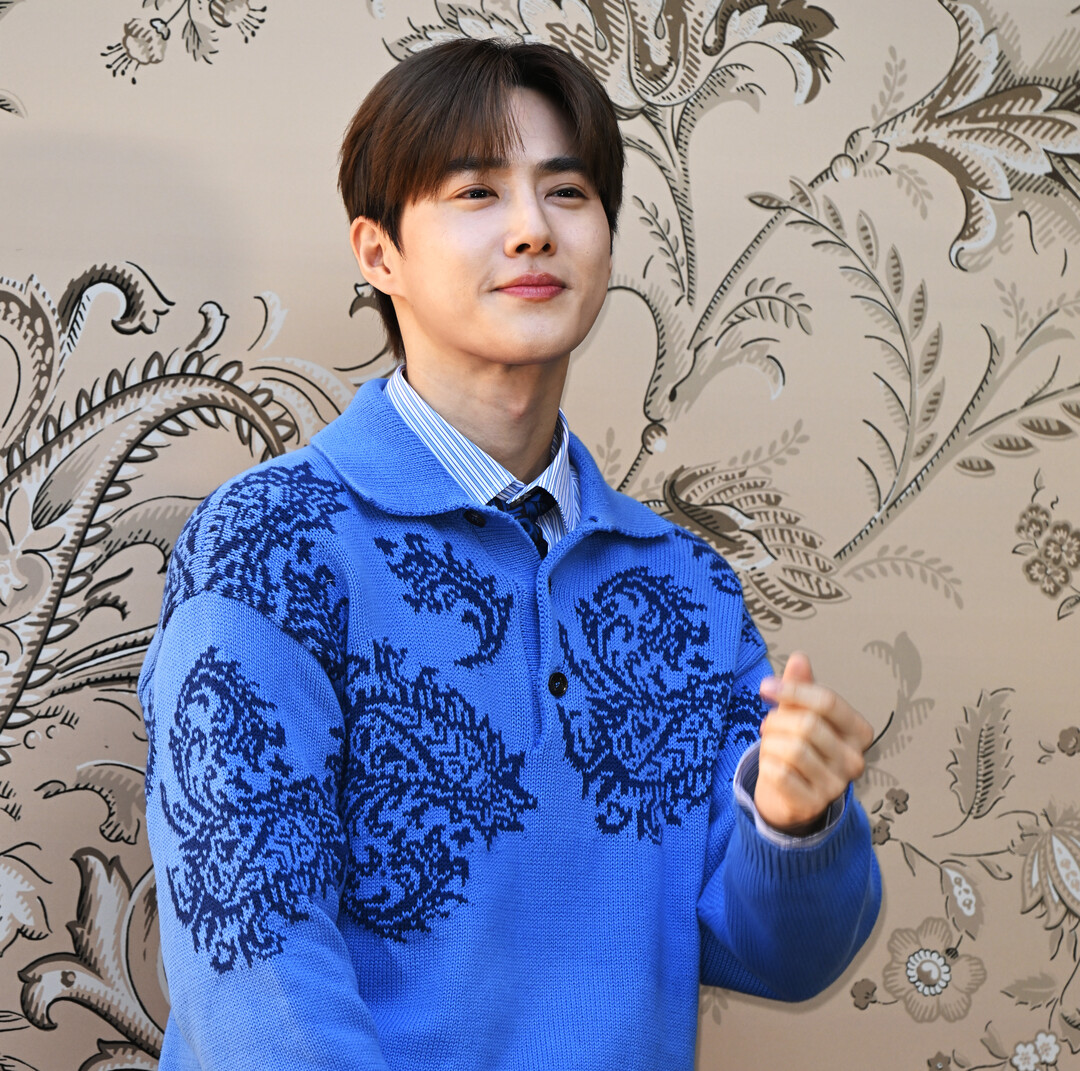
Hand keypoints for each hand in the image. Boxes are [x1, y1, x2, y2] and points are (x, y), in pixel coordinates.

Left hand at [753, 651, 872, 834]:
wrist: (787, 792)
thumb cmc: (797, 746)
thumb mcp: (799, 712)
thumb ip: (800, 686)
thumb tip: (800, 658)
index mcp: (858, 731)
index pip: (828, 701)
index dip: (792, 690)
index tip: (765, 687)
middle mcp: (855, 760)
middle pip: (808, 725)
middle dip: (777, 721)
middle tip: (768, 727)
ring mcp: (837, 785)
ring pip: (793, 750)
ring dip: (770, 744)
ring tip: (771, 747)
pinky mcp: (814, 804)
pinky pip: (780, 774)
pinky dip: (767, 765)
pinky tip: (771, 767)